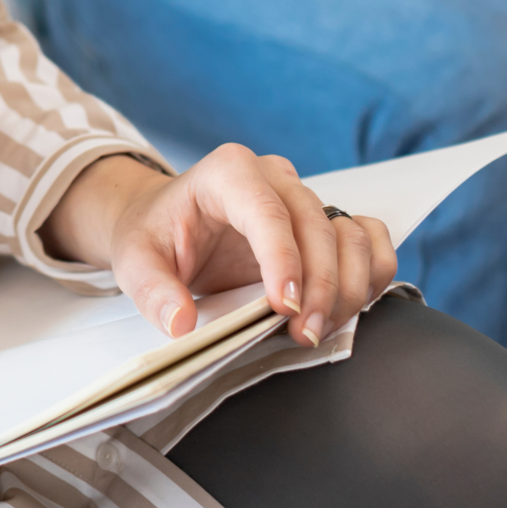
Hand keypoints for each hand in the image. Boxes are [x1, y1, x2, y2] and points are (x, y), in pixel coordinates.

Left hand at [42, 148, 398, 348]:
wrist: (167, 224)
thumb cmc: (155, 236)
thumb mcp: (134, 260)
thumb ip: (153, 289)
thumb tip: (180, 322)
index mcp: (228, 172)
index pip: (267, 212)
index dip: (284, 261)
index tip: (284, 309)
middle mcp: (274, 177)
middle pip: (317, 227)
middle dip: (319, 287)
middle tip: (304, 335)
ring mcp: (304, 197)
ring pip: (350, 234)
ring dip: (349, 286)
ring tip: (321, 329)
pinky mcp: (324, 221)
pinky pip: (369, 238)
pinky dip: (372, 272)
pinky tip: (351, 305)